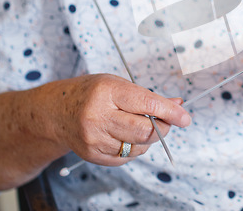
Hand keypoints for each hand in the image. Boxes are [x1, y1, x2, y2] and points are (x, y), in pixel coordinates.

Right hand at [51, 74, 190, 165]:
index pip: (147, 104)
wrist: (57, 112)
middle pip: (144, 131)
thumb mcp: (119, 84)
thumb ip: (148, 96)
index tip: (185, 117)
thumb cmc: (92, 93)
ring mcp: (94, 139)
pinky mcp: (92, 155)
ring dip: (149, 139)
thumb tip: (178, 105)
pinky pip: (126, 157)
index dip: (170, 112)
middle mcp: (98, 116)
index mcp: (107, 92)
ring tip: (140, 124)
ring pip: (138, 147)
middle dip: (163, 127)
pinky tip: (126, 135)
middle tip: (167, 121)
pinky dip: (134, 148)